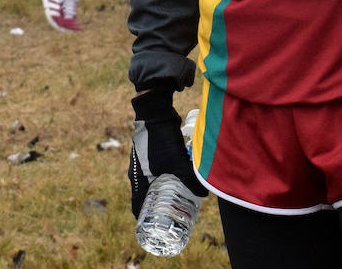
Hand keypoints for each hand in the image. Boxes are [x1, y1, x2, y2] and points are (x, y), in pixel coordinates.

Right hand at [128, 88, 205, 217]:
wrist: (154, 113)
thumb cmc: (161, 141)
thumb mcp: (178, 163)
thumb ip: (191, 179)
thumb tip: (205, 194)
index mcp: (137, 179)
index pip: (137, 206)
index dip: (145, 218)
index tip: (155, 227)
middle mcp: (137, 173)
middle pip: (145, 197)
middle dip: (157, 208)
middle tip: (171, 215)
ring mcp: (142, 163)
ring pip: (151, 183)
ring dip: (161, 192)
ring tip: (176, 199)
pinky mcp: (149, 154)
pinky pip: (155, 172)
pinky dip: (164, 178)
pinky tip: (177, 178)